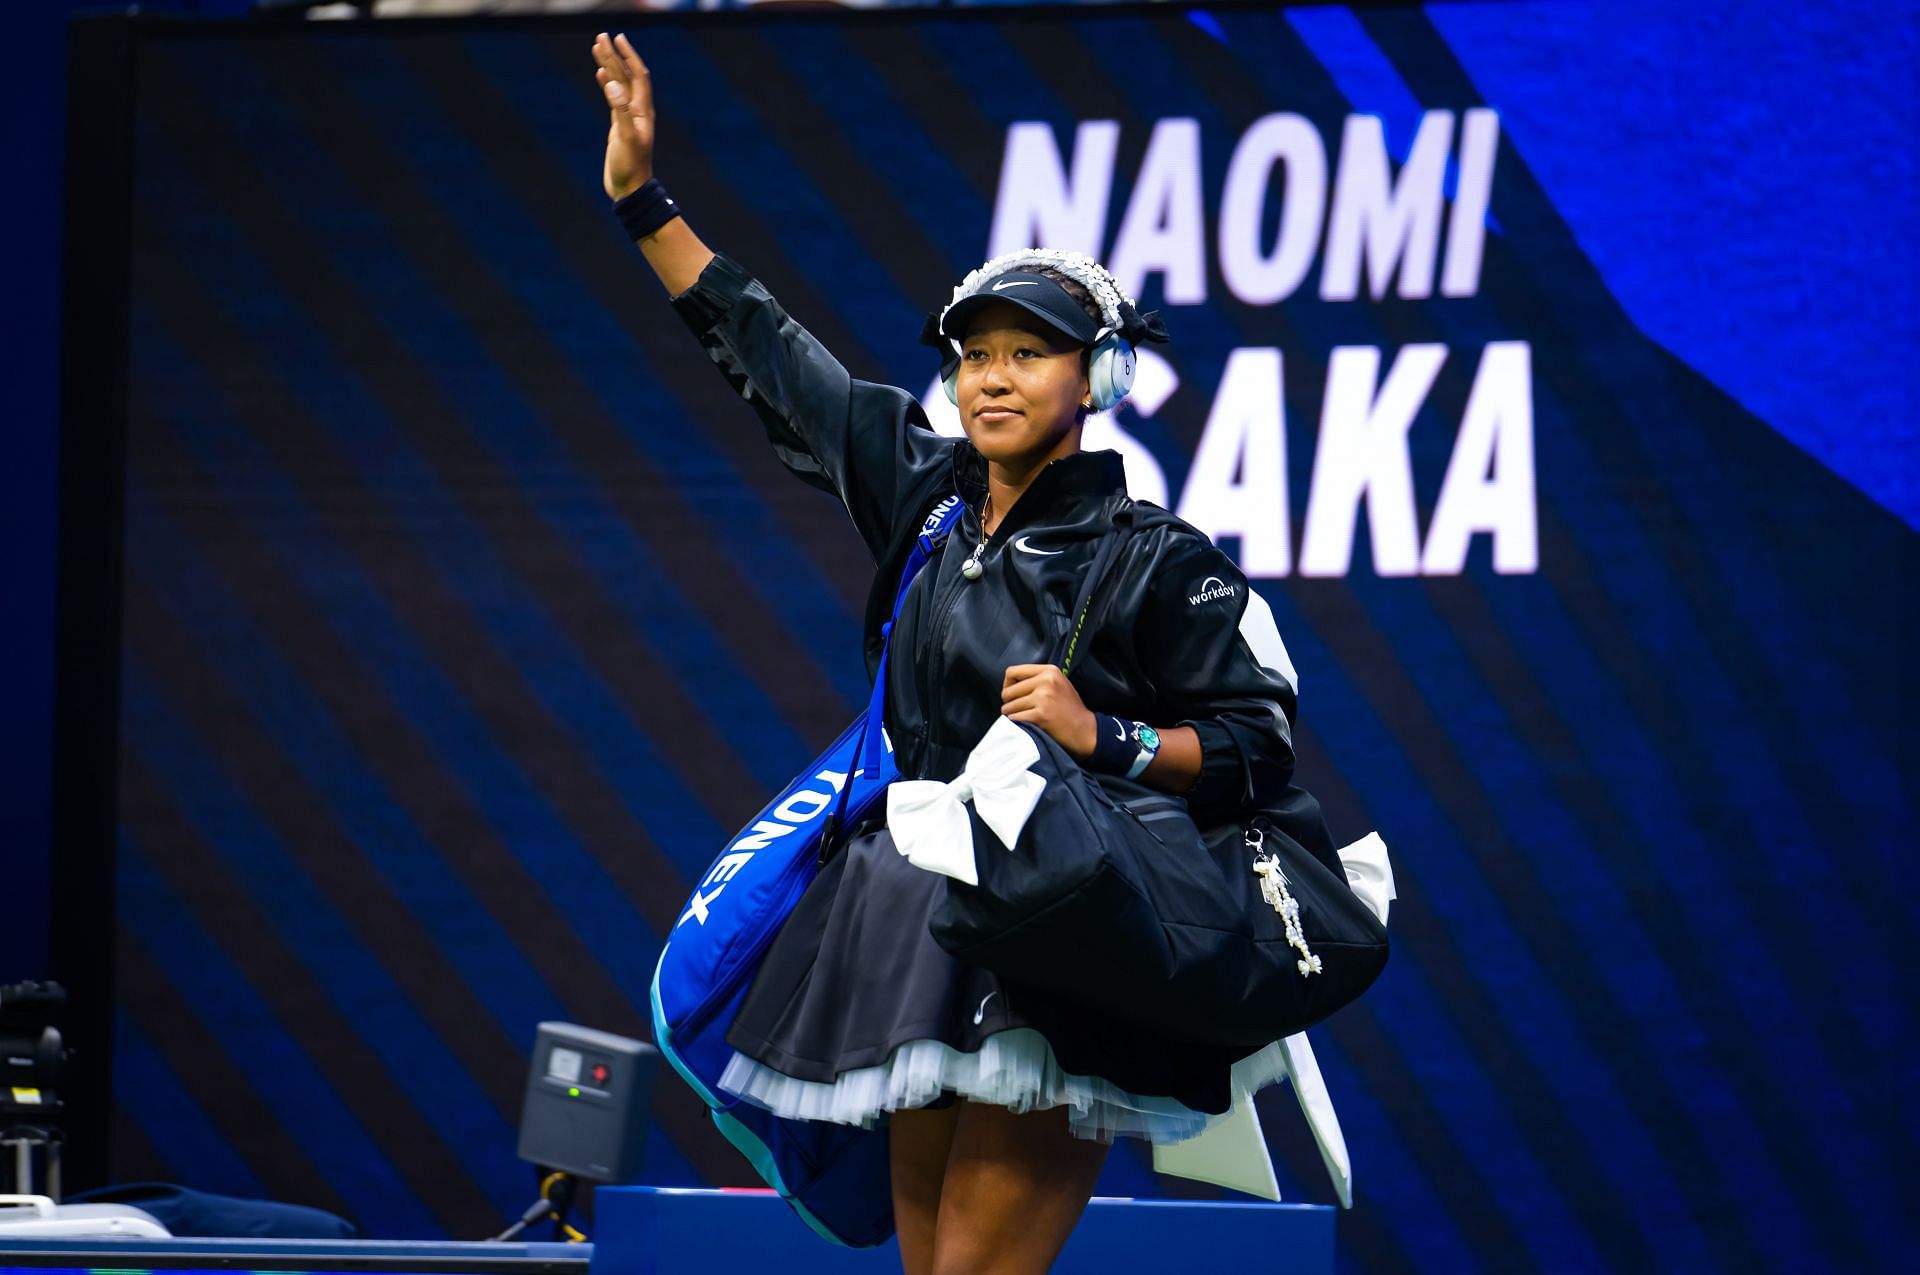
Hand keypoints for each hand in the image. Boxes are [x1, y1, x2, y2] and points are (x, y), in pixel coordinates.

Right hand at [593, 32, 653, 200]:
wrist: (630, 189)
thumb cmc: (630, 167)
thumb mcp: (626, 138)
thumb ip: (621, 111)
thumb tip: (613, 84)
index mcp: (642, 111)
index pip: (637, 75)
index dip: (628, 55)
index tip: (618, 38)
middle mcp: (638, 111)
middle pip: (626, 76)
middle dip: (615, 56)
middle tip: (602, 37)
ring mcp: (628, 118)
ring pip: (618, 85)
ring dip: (610, 66)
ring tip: (598, 48)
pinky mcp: (619, 126)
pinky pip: (614, 99)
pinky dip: (607, 84)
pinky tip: (601, 75)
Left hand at [1000, 664, 1097, 759]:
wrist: (1085, 729)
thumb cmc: (1069, 708)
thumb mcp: (1057, 684)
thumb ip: (1037, 679)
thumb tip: (1009, 683)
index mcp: (1049, 671)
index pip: (1012, 672)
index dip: (1007, 685)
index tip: (1012, 694)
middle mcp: (1046, 681)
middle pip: (1008, 691)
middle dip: (1008, 702)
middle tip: (1015, 709)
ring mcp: (1044, 698)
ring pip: (1009, 706)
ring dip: (1011, 714)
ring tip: (1021, 717)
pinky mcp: (1041, 714)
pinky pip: (1015, 718)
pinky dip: (1016, 723)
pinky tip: (1025, 724)